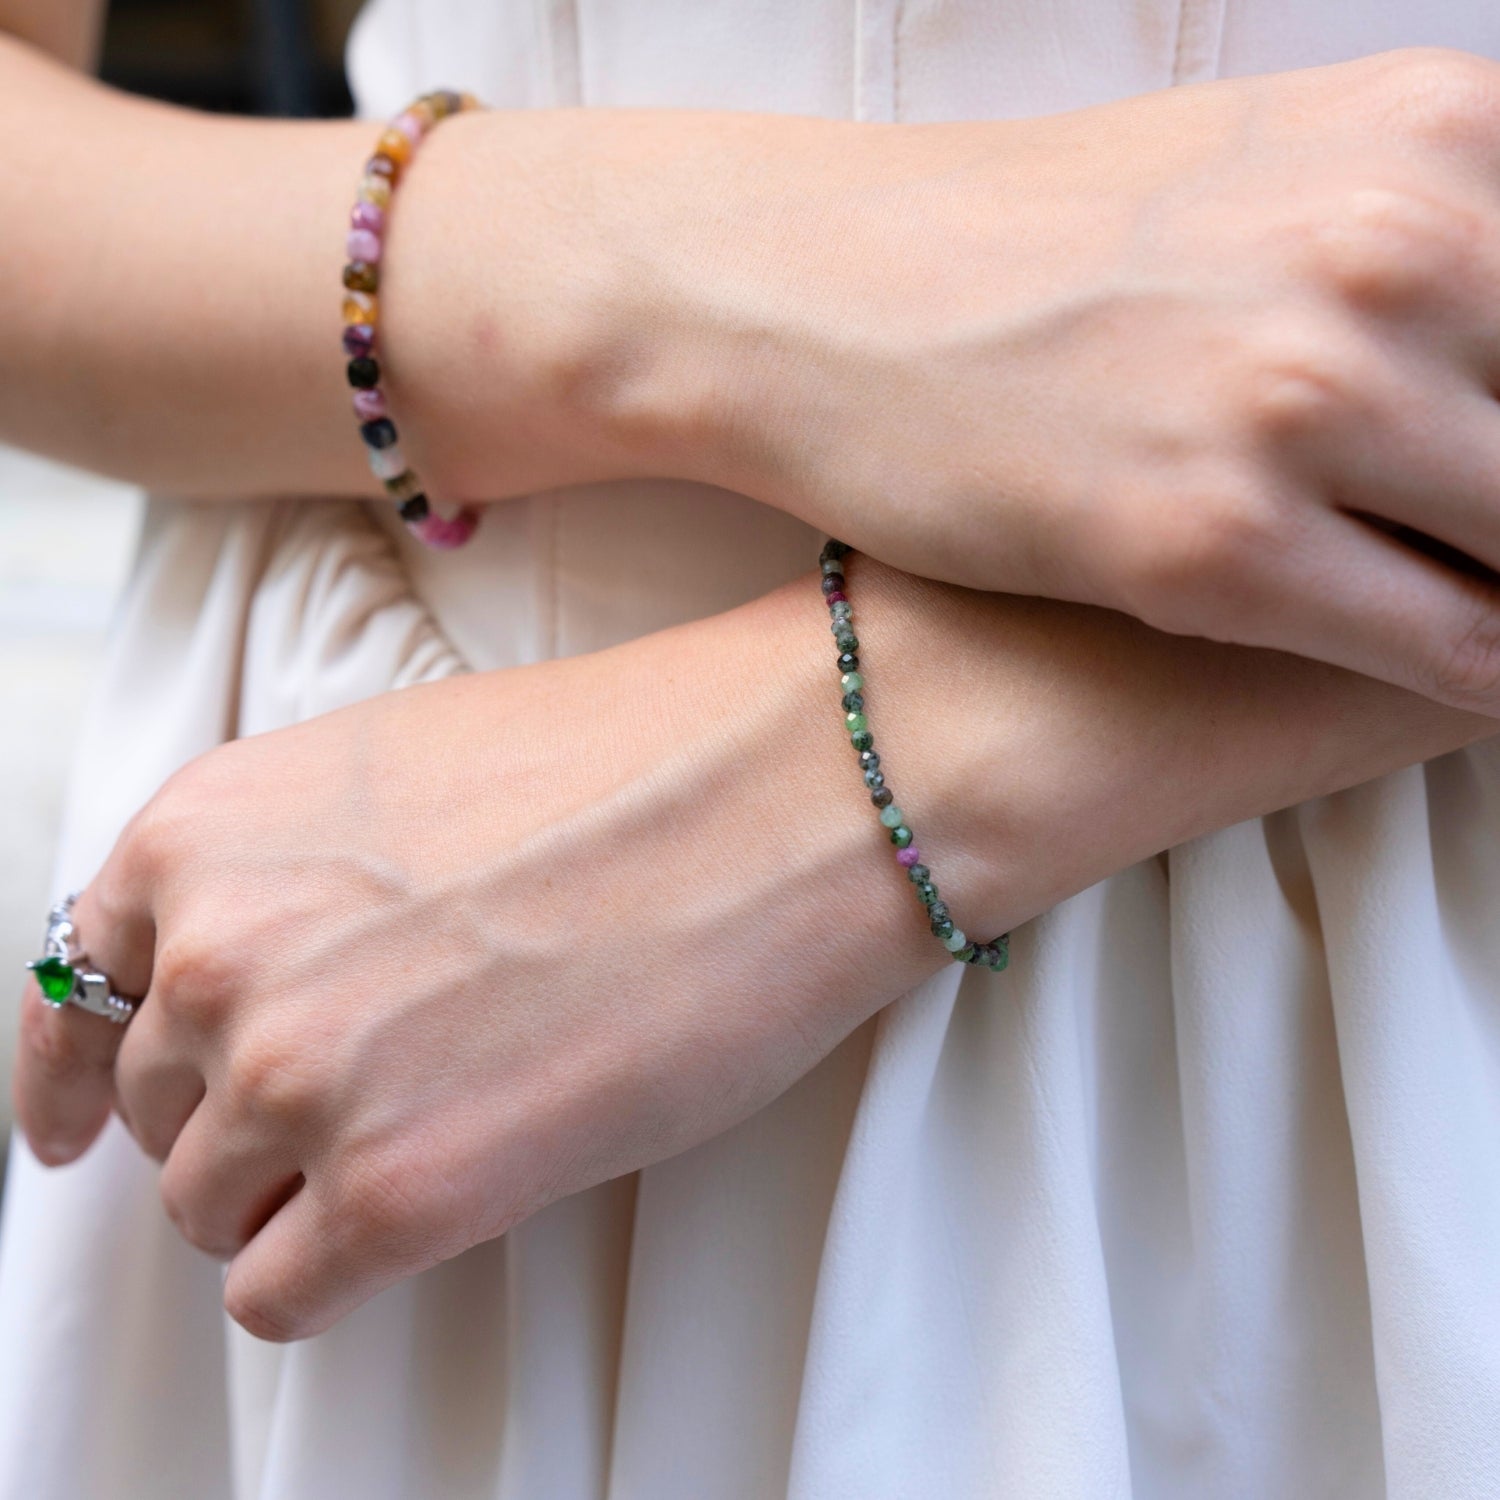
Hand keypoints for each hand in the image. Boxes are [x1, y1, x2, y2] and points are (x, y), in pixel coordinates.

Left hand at [12, 557, 1493, 1342]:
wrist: (795, 785)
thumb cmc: (639, 760)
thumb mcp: (405, 775)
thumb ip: (291, 878)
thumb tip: (256, 994)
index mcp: (208, 828)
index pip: (77, 990)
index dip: (85, 1071)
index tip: (83, 1127)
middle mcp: (219, 953)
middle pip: (163, 1109)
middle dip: (238, 1121)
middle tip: (363, 1106)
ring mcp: (299, 1077)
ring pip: (214, 1210)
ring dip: (295, 1199)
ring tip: (427, 1146)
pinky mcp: (401, 1191)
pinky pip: (283, 1294)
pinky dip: (332, 1274)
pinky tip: (424, 1218)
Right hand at [578, 47, 1499, 711]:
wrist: (831, 297)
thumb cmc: (1035, 249)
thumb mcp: (1269, 171)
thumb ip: (1430, 237)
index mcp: (1434, 130)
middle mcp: (1393, 248)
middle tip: (1487, 542)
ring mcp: (1300, 397)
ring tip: (1478, 609)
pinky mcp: (1213, 539)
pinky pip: (1455, 646)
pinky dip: (1485, 671)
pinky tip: (1460, 671)